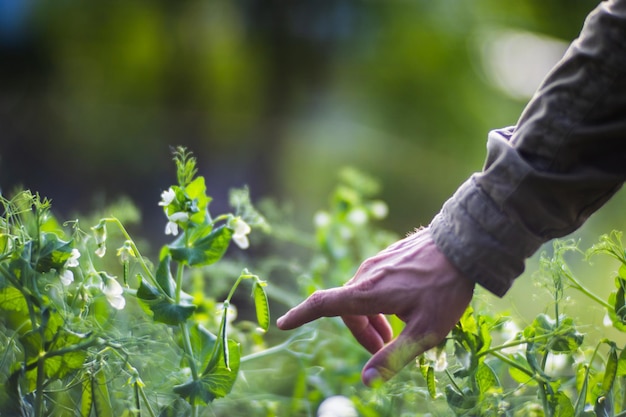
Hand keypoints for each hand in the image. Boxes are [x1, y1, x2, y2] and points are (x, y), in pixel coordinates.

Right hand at [276, 227, 474, 385]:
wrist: (462, 244)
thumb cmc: (445, 289)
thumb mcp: (425, 331)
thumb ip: (394, 357)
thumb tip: (366, 381)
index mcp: (367, 292)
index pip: (322, 304)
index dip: (300, 315)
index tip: (282, 323)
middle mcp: (365, 275)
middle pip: (348, 309)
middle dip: (362, 333)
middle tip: (384, 349)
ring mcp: (377, 263)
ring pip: (361, 297)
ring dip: (372, 319)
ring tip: (396, 333)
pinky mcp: (388, 257)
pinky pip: (374, 283)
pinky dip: (380, 302)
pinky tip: (405, 306)